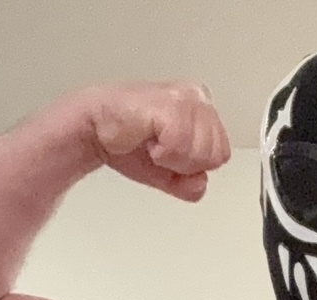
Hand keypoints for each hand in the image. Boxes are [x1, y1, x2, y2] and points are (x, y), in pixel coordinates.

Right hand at [79, 81, 230, 200]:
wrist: (96, 129)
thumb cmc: (128, 142)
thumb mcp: (169, 173)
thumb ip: (191, 184)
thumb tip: (200, 182)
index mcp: (203, 109)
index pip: (221, 154)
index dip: (194, 166)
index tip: (168, 154)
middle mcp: (198, 97)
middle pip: (215, 155)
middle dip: (186, 163)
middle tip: (161, 149)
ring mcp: (186, 98)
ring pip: (202, 152)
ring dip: (173, 158)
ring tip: (154, 143)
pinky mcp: (171, 104)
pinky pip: (182, 146)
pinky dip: (163, 153)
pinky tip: (149, 139)